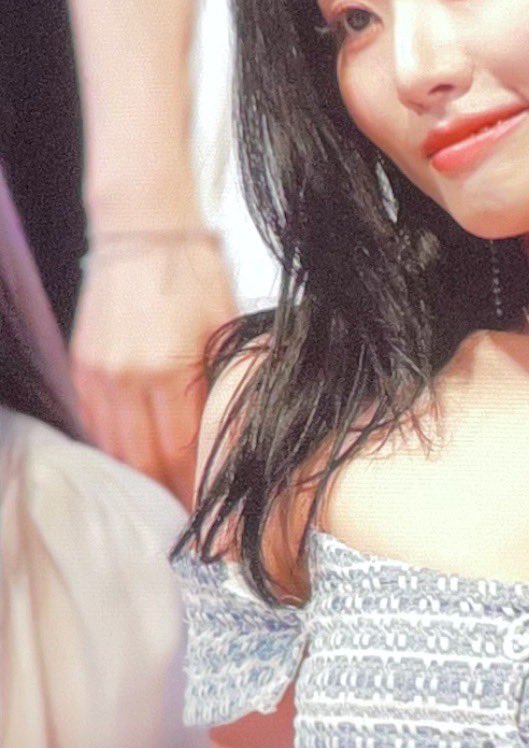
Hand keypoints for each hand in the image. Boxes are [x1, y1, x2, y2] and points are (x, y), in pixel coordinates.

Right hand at [70, 233, 238, 506]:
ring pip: (116, 449)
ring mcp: (98, 374)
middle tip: (192, 519)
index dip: (197, 488)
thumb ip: (223, 387)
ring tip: (163, 500)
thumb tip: (230, 441)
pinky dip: (114, 448)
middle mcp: (129, 380)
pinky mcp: (80, 366)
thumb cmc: (198, 275)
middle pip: (147, 461)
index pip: (183, 453)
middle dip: (170, 493)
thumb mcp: (226, 331)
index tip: (212, 511)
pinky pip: (95, 424)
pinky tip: (133, 463)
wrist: (145, 228)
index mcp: (171, 372)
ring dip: (140, 478)